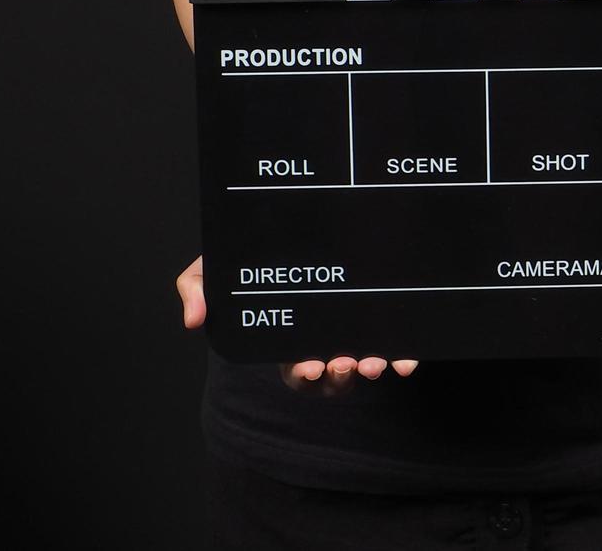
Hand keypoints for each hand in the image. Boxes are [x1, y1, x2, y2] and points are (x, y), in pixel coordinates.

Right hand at [176, 255, 417, 389]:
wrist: (290, 227)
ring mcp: (353, 333)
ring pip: (365, 364)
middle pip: (333, 373)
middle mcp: (324, 341)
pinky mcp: (379, 322)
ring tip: (374, 361)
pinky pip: (394, 346)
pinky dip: (403, 357)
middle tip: (345, 362)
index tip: (311, 366)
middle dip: (339, 374)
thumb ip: (198, 286)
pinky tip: (408, 360)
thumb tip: (193, 318)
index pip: (296, 366)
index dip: (305, 372)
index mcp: (289, 338)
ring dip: (372, 367)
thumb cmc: (254, 255)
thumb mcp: (216, 267)